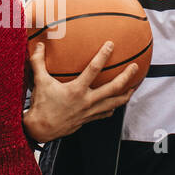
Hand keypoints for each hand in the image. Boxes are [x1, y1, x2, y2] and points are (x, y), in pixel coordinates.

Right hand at [23, 40, 140, 142]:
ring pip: (114, 103)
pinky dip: (113, 107)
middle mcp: (86, 101)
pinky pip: (106, 113)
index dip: (103, 56)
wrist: (40, 129)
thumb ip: (39, 62)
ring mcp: (89, 112)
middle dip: (126, 77)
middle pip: (113, 88)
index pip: (93, 69)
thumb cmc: (40, 105)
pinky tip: (116, 103)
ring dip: (126, 95)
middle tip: (135, 67)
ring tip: (134, 87)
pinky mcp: (88, 119)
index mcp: (76, 90)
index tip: (111, 45)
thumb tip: (39, 45)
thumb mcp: (39, 81)